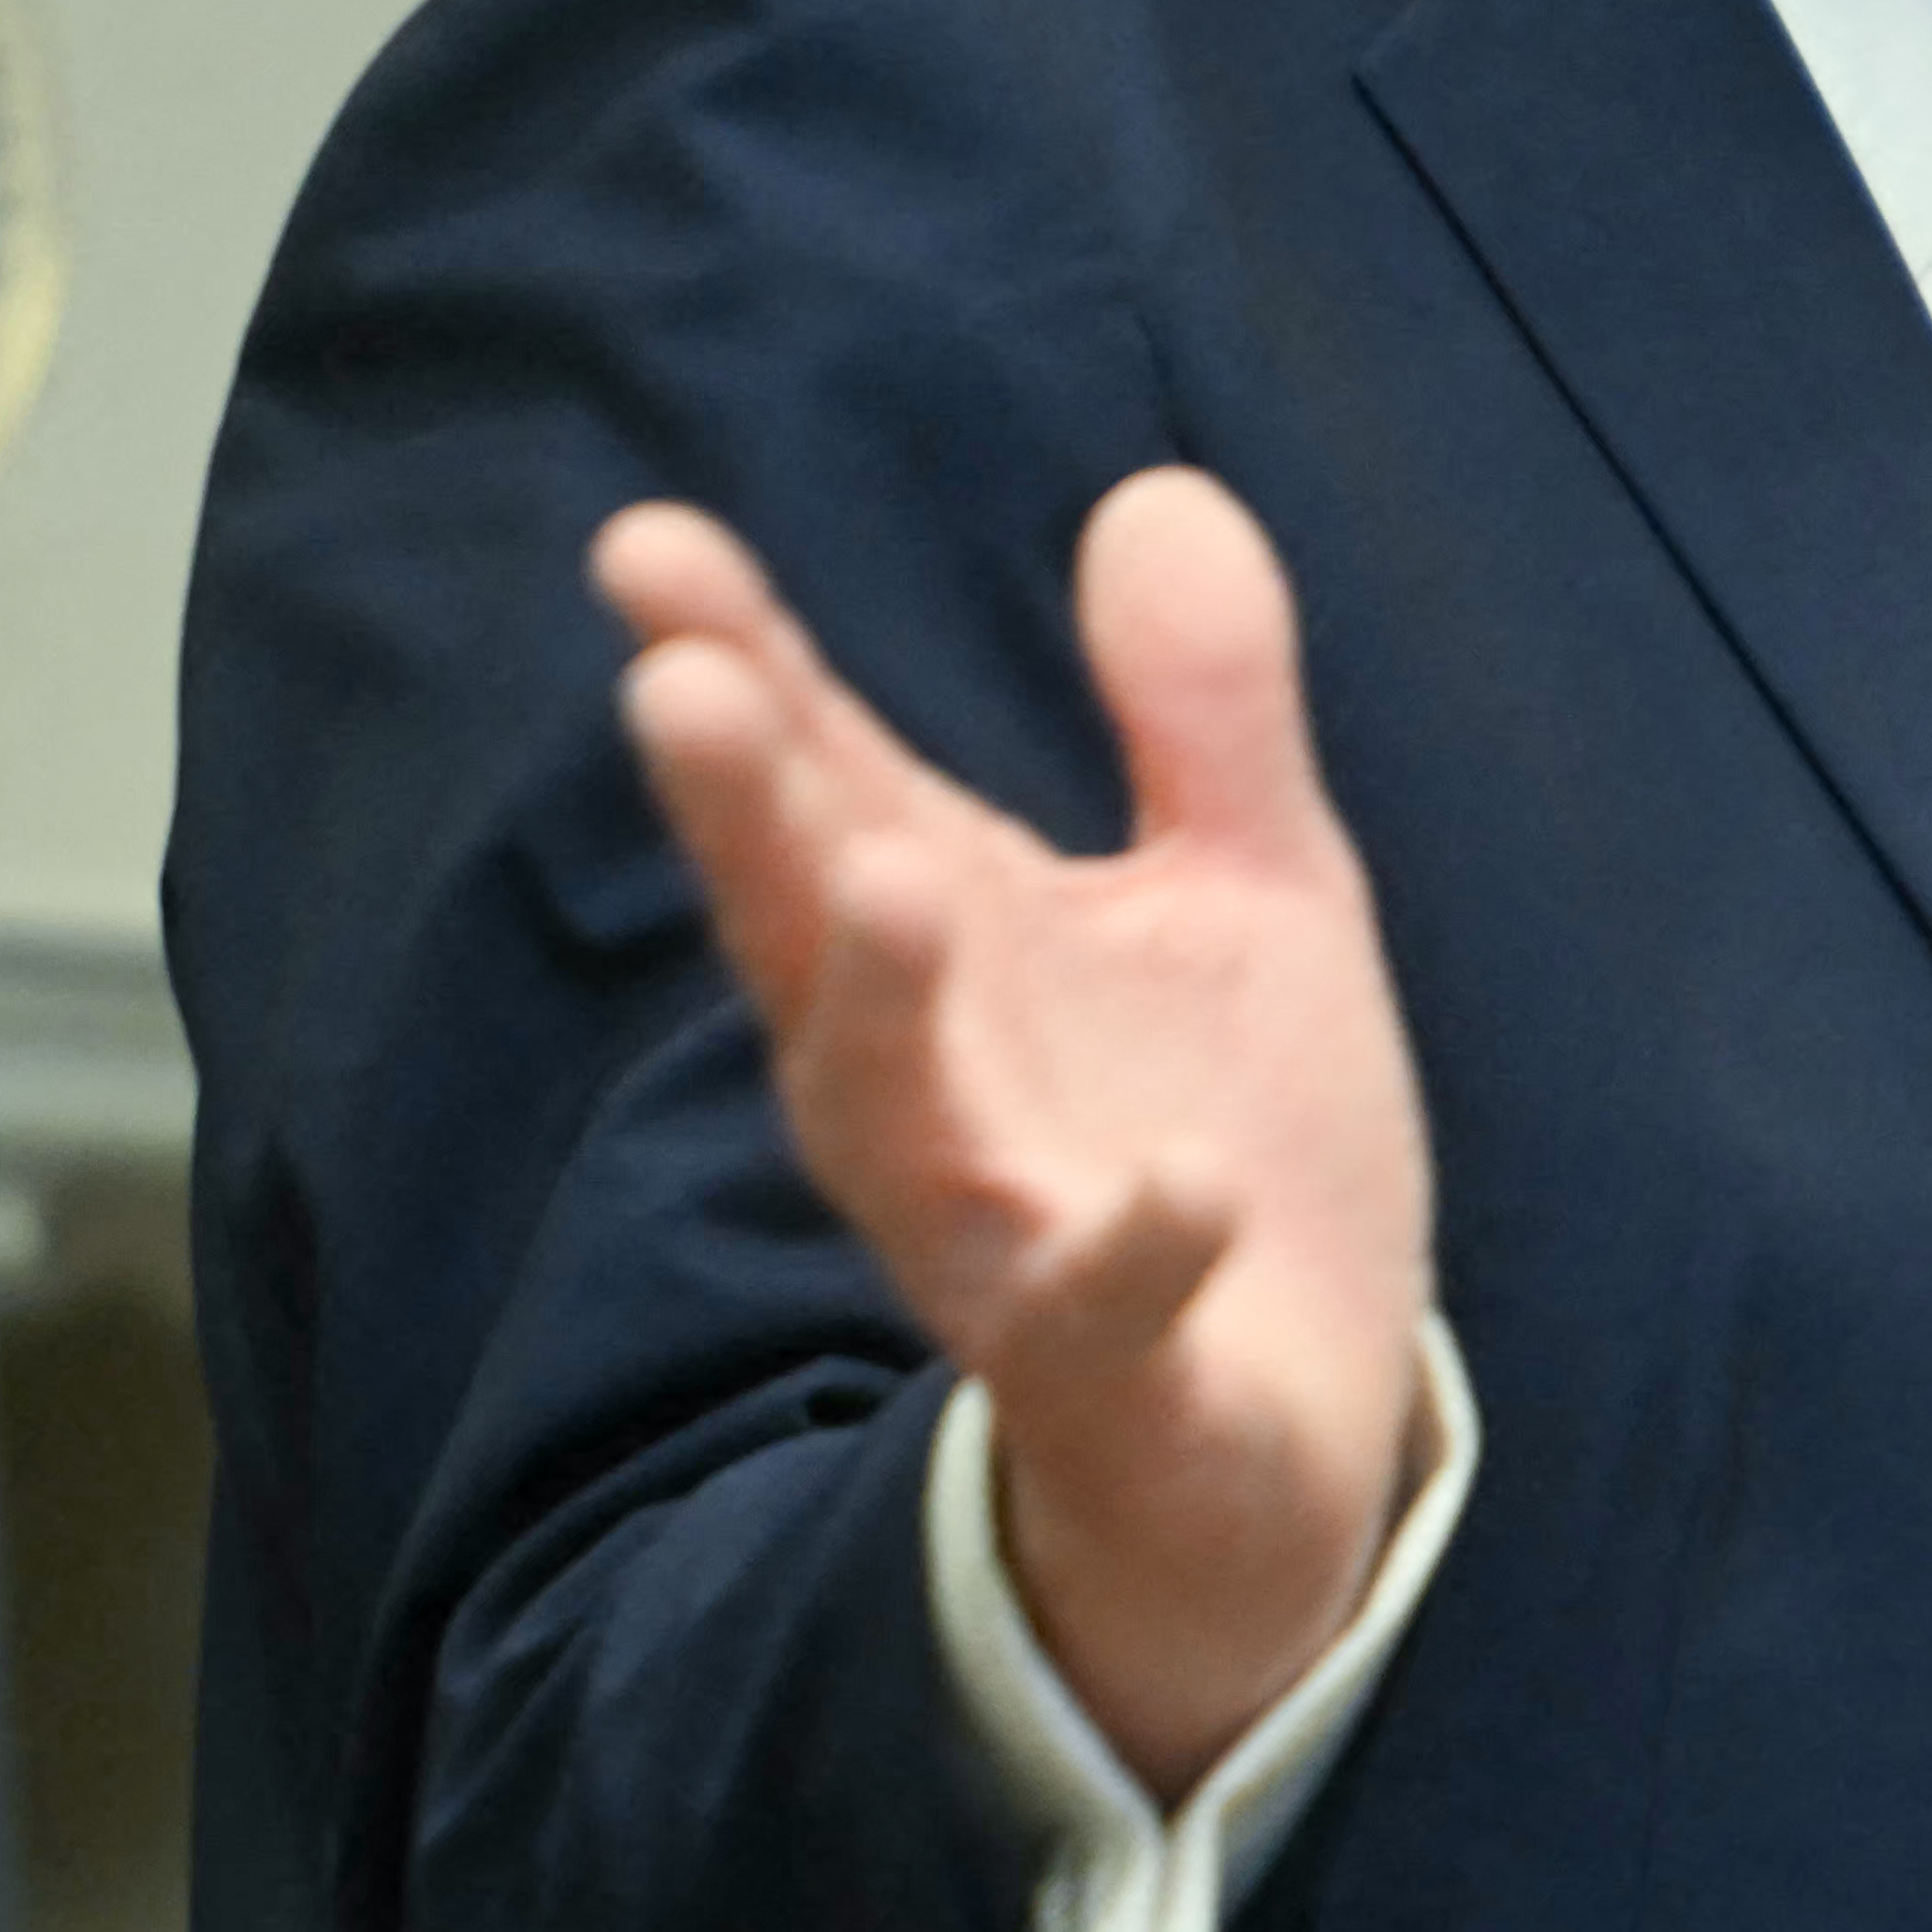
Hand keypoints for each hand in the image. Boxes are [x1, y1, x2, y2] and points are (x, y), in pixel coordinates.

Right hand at [593, 473, 1437, 1793]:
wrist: (1286, 1441)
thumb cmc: (1219, 1141)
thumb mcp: (1249, 892)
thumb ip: (1204, 709)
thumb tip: (1159, 490)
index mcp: (961, 947)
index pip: (822, 784)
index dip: (736, 665)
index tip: (645, 545)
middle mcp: (938, 1086)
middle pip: (807, 940)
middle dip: (748, 820)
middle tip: (680, 684)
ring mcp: (1010, 1236)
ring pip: (900, 1131)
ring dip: (881, 1010)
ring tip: (888, 874)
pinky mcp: (1119, 1377)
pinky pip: (1103, 1322)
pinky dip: (1131, 1253)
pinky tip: (1179, 1187)